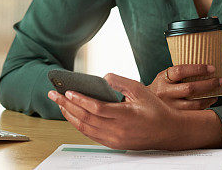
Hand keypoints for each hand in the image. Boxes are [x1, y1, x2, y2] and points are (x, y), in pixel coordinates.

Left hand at [47, 73, 221, 149]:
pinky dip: (79, 124)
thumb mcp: (140, 89)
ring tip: (60, 103)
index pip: (96, 108)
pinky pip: (91, 135)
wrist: (167, 131)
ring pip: (85, 129)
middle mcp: (117, 130)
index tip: (67, 91)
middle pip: (86, 119)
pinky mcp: (113, 144)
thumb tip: (102, 78)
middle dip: (67, 106)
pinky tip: (73, 115)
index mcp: (125, 116)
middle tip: (54, 94)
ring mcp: (114, 139)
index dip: (80, 100)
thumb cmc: (155, 109)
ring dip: (70, 116)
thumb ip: (120, 82)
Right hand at [149, 65, 221, 109]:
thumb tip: (215, 67)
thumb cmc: (163, 86)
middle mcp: (164, 92)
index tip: (212, 68)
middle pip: (190, 88)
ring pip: (194, 103)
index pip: (181, 70)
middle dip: (209, 84)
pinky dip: (206, 105)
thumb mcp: (166, 76)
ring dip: (210, 96)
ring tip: (219, 89)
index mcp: (163, 78)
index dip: (198, 69)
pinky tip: (212, 99)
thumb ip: (183, 72)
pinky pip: (195, 112)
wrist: (145, 104)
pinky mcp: (175, 117)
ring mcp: (170, 107)